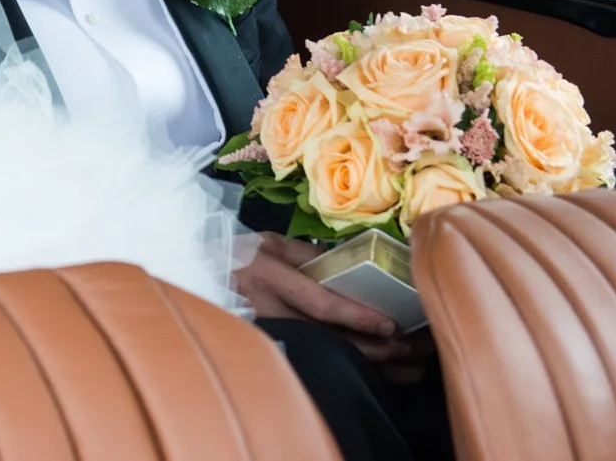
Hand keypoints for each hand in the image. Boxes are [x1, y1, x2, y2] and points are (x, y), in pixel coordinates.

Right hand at [236, 233, 416, 365]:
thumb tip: (352, 264)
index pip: (317, 303)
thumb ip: (308, 254)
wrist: (203, 276)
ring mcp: (270, 333)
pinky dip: (358, 370)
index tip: (389, 325)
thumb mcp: (270, 243)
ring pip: (329, 355)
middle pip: (329, 338)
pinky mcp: (277, 346)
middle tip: (412, 346)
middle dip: (375, 347)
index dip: (355, 316)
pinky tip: (387, 371)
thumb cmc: (241, 255)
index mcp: (267, 275)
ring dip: (374, 363)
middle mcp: (268, 308)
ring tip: (409, 360)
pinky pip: (323, 362)